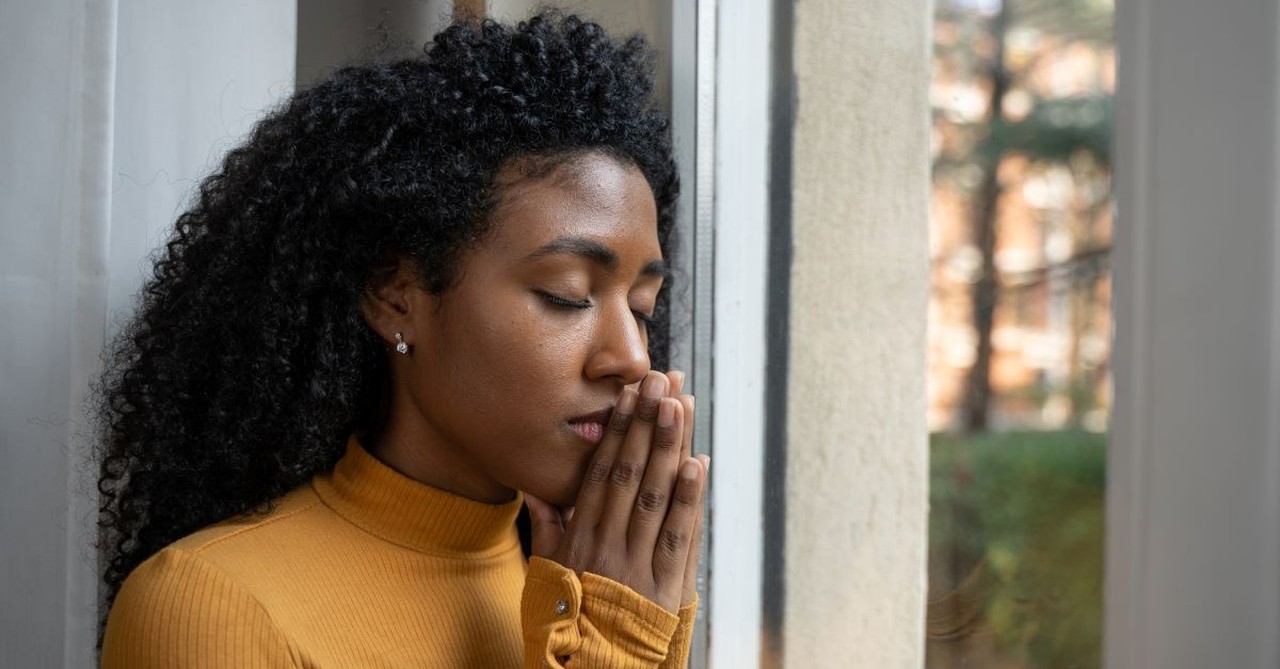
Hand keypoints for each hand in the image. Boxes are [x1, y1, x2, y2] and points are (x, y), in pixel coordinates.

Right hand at [525, 370, 708, 612]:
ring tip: (679, 404)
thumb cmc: (567, 627)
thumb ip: (548, 531)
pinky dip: (690, 498)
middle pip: (631, 474)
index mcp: (580, 539)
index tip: (626, 396)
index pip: (601, 473)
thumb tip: (537, 491)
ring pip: (656, 496)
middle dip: (646, 423)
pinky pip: (680, 536)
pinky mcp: (667, 588)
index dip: (616, 432)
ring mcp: (639, 565)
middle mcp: (609, 546)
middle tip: (659, 380)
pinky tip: (697, 462)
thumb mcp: (546, 578)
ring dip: (670, 446)